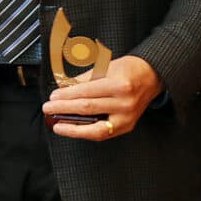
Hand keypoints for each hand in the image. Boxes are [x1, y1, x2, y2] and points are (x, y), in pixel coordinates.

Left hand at [42, 55, 162, 140]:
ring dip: (73, 127)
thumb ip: (84, 79)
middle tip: (48, 108)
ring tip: (58, 125)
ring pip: (95, 127)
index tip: (53, 96)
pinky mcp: (127, 126)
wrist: (151, 77)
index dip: (67, 95)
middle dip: (64, 109)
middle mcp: (125, 103)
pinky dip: (86, 133)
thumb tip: (63, 87)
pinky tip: (74, 129)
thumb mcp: (105, 67)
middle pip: (88, 108)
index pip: (86, 92)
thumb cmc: (128, 70)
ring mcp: (127, 117)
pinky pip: (103, 133)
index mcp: (119, 85)